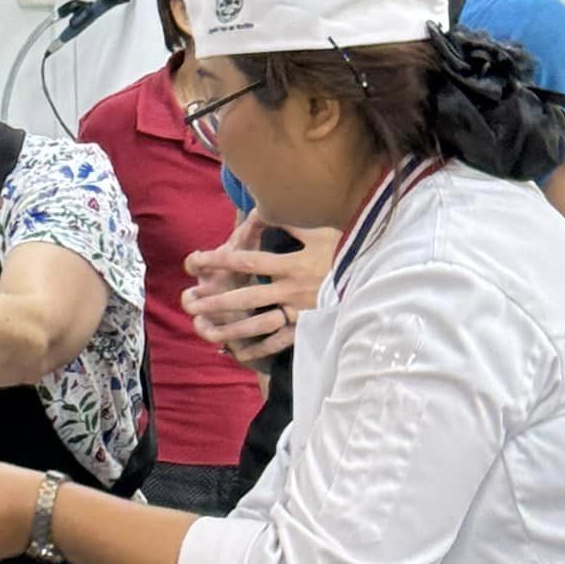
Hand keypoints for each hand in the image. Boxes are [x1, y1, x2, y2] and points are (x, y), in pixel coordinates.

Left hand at [182, 217, 336, 363]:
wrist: (375, 282)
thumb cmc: (347, 253)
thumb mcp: (322, 232)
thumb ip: (290, 223)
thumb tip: (262, 210)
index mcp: (291, 264)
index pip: (247, 260)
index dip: (219, 260)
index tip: (196, 260)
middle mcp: (290, 290)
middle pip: (245, 296)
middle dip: (215, 299)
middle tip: (189, 302)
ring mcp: (298, 312)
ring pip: (257, 323)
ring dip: (228, 327)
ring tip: (204, 330)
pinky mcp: (306, 329)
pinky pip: (278, 342)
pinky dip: (257, 349)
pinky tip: (236, 353)